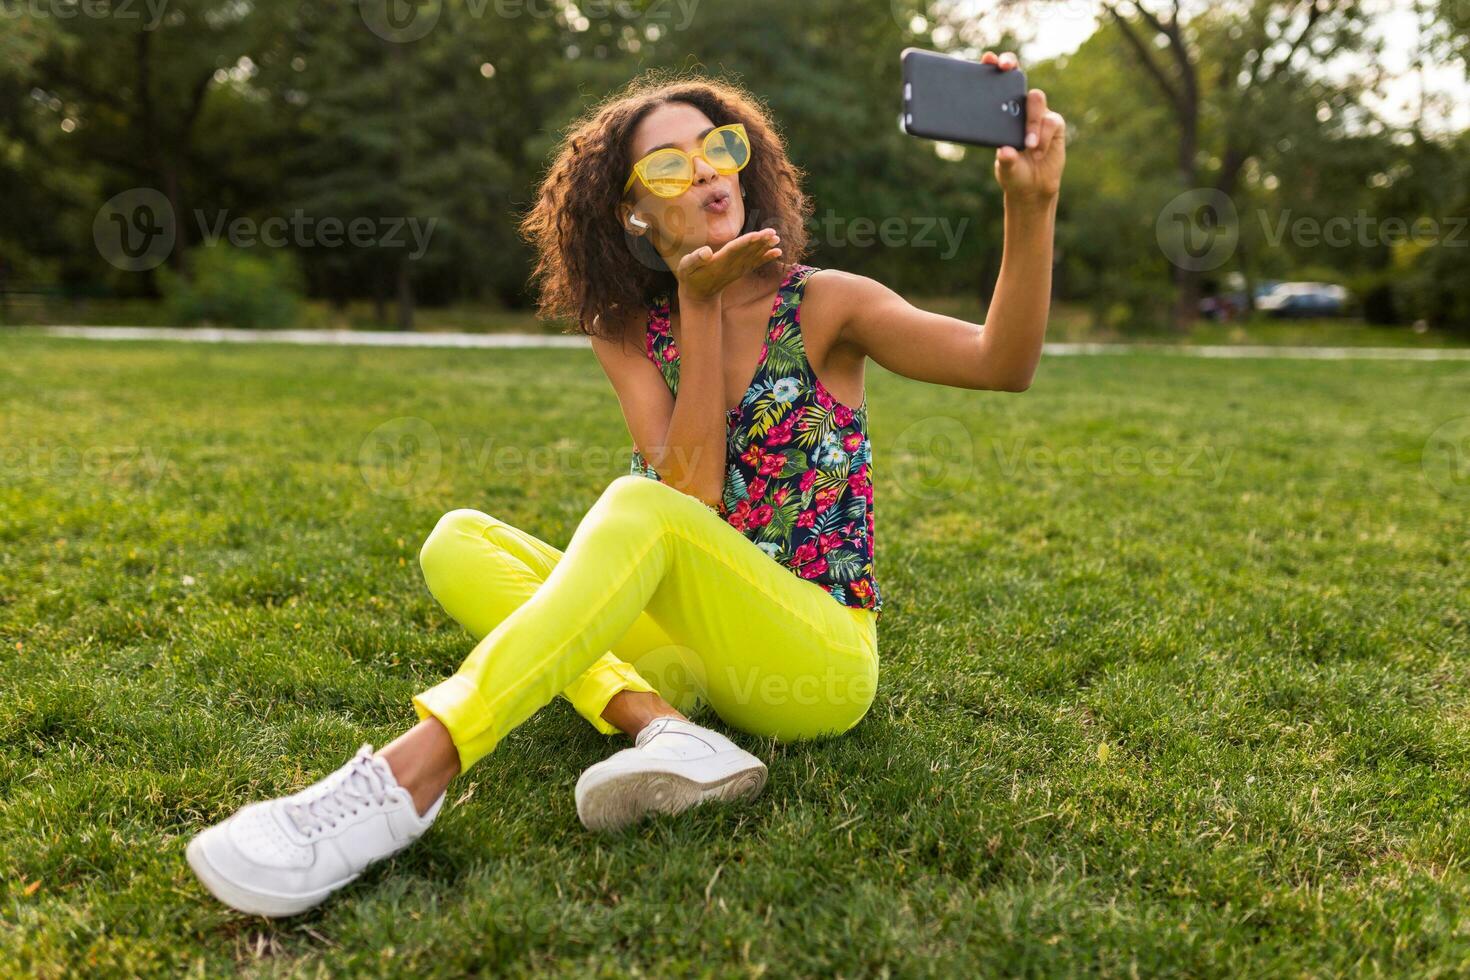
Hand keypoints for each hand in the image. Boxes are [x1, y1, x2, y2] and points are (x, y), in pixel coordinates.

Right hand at [675, 228, 782, 301]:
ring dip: (766, 248)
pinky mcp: (740, 271)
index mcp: (718, 263)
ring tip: (777, 239)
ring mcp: (737, 269)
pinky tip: (778, 252)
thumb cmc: (690, 277)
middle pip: (747, 251)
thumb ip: (695, 259)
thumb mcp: (686, 267)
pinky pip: (755, 263)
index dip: (746, 242)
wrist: (699, 295)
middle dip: (760, 242)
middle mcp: (731, 266)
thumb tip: (707, 252)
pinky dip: (766, 258)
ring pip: (753, 256)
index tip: (757, 235)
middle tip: (773, 233)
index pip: (734, 250)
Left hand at [981, 51, 1065, 206]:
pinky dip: (1043, 137)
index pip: (998, 85)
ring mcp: (1039, 113)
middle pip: (1019, 77)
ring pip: (1036, 99)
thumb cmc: (1013, 172)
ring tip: (1028, 144)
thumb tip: (1005, 151)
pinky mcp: (1054, 124)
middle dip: (1012, 66)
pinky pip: (1050, 122)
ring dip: (1031, 121)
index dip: (994, 67)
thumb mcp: (1004, 168)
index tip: (987, 59)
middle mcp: (1020, 107)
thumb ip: (1005, 160)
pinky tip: (1037, 151)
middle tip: (1006, 67)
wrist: (1033, 187)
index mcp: (1002, 112)